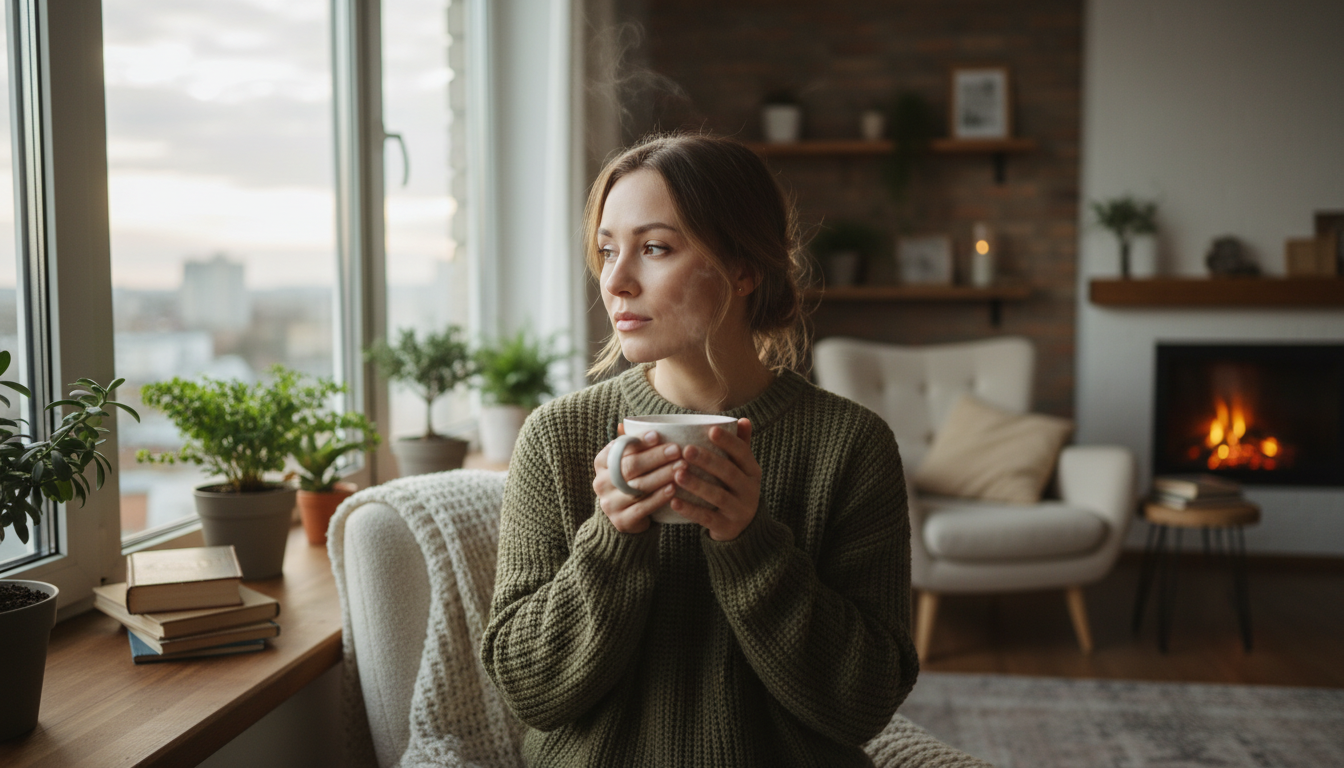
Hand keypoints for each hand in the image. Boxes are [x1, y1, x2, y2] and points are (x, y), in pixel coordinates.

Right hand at [592, 425, 680, 533]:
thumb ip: (631, 444)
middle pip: (630, 466)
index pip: (619, 448)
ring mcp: (609, 504)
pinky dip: (659, 497)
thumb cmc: (633, 481)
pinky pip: (642, 508)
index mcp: (602, 462)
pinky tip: (674, 489)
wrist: (627, 517)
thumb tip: (626, 423)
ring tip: (682, 467)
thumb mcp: (629, 461)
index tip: (658, 436)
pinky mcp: (621, 521)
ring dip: (663, 475)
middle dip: (656, 457)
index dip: (638, 442)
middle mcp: (601, 482)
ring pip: (638, 486)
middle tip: (677, 450)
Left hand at [669, 418, 760, 541]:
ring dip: (697, 484)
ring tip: (677, 473)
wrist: (745, 528)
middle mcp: (750, 490)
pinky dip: (690, 510)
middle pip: (729, 473)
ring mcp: (739, 510)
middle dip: (708, 461)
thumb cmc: (736, 489)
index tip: (711, 430)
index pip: (743, 453)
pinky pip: (707, 518)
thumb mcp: (743, 469)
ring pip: (718, 496)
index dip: (729, 442)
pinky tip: (673, 501)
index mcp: (752, 472)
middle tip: (686, 450)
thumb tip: (743, 419)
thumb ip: (741, 446)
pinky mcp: (726, 527)